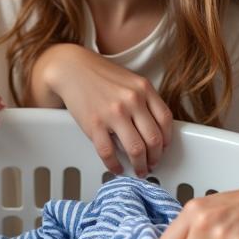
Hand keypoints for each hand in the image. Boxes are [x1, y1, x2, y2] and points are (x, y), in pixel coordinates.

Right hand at [31, 44, 171, 177]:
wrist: (71, 68)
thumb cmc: (100, 74)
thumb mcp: (130, 80)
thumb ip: (144, 100)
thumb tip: (153, 129)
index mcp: (143, 88)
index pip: (165, 120)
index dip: (167, 139)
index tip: (163, 148)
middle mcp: (132, 100)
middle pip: (154, 139)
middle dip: (155, 157)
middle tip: (152, 164)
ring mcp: (113, 113)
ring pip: (136, 149)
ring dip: (140, 165)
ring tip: (138, 170)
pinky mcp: (94, 125)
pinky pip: (109, 153)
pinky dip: (115, 165)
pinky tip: (117, 168)